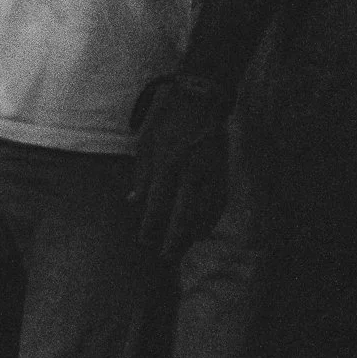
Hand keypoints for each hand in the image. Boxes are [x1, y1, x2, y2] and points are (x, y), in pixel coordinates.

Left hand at [129, 79, 231, 256]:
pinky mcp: (223, 172)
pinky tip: (203, 230)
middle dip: (174, 240)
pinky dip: (211, 219)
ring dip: (193, 233)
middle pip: (182, 216)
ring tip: (183, 248)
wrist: (200, 100)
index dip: (150, 227)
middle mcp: (188, 172)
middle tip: (166, 257)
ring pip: (204, 213)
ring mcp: (209, 173)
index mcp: (165, 165)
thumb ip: (141, 175)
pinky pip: (219, 202)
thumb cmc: (166, 121)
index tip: (144, 242)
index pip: (156, 206)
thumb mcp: (145, 144)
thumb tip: (133, 202)